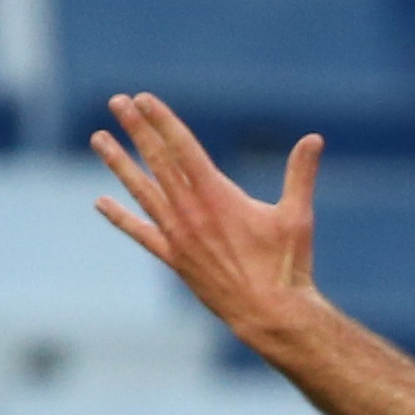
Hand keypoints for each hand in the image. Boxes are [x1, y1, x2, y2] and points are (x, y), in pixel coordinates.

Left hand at [89, 93, 322, 344]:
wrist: (270, 315)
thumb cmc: (288, 266)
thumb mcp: (298, 216)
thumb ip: (300, 174)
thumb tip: (314, 139)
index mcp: (218, 196)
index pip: (183, 147)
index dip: (162, 121)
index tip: (143, 99)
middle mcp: (191, 211)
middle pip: (157, 160)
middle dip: (136, 129)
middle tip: (117, 103)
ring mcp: (178, 235)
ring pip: (141, 190)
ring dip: (118, 162)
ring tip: (99, 139)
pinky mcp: (174, 258)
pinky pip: (140, 232)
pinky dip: (120, 217)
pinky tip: (101, 202)